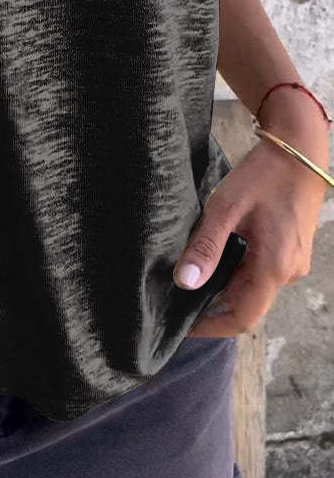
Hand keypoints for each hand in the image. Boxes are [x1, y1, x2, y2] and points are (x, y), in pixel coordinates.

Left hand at [173, 113, 328, 337]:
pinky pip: (263, 272)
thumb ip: (206, 247)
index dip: (211, 327)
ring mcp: (294, 262)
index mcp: (275, 267)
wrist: (299, 149)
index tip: (183, 327)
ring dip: (225, 285)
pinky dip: (239, 271)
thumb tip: (185, 282)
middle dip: (214, 305)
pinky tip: (217, 254)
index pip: (242, 318)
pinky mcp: (292, 250)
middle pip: (247, 304)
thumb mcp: (226, 208)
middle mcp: (290, 272)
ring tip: (193, 273)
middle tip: (178, 297)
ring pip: (254, 287)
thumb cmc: (263, 175)